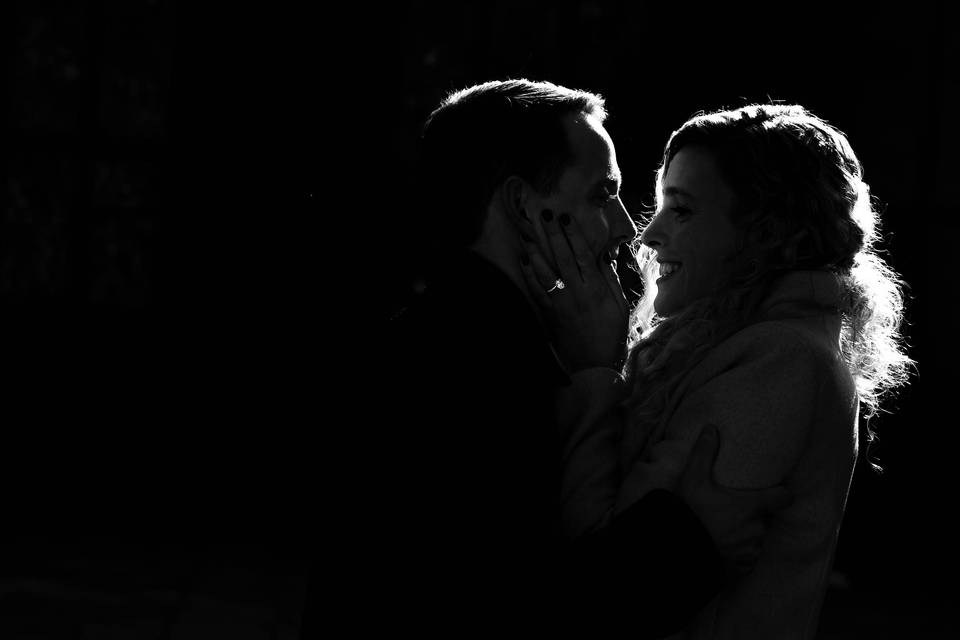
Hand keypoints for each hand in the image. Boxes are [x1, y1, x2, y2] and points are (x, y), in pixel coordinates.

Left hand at [519, 209, 629, 371]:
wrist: (595, 368)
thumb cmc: (612, 336)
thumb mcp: (621, 307)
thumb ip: (611, 279)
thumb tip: (604, 255)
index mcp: (596, 289)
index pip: (582, 255)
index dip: (573, 235)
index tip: (566, 218)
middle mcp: (575, 293)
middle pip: (560, 258)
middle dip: (552, 235)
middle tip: (544, 216)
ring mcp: (559, 304)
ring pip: (544, 272)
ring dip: (535, 252)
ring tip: (528, 234)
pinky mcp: (549, 315)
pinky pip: (536, 291)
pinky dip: (529, 275)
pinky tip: (524, 262)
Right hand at [675, 425, 791, 579]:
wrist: (678, 545)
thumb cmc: (690, 510)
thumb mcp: (694, 478)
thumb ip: (705, 453)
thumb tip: (711, 428)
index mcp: (752, 506)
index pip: (784, 497)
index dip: (781, 493)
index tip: (775, 490)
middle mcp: (757, 527)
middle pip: (767, 517)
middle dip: (755, 514)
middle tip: (737, 508)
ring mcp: (751, 548)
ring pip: (758, 537)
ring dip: (748, 533)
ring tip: (729, 528)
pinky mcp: (742, 564)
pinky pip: (750, 557)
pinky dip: (742, 553)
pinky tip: (727, 546)